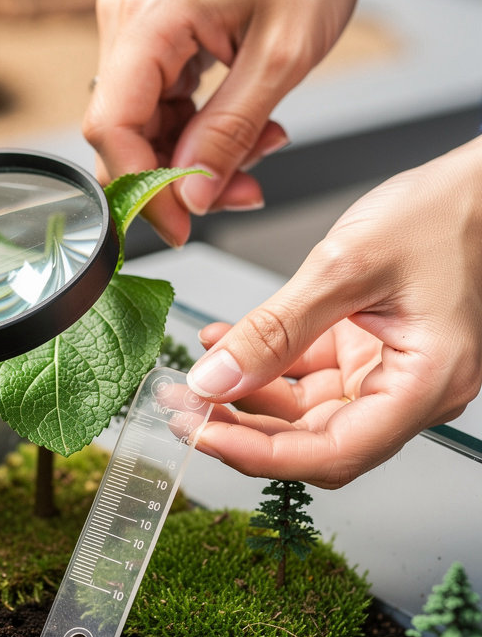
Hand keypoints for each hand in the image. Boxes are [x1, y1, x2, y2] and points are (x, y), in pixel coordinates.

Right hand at [82, 0, 371, 245]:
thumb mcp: (281, 57)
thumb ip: (230, 134)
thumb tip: (192, 199)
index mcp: (148, 17)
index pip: (113, 128)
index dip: (142, 188)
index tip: (179, 226)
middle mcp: (125, 20)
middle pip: (123, 134)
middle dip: (177, 177)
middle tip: (238, 194)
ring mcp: (133, 29)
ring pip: (142, 128)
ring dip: (194, 158)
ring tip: (258, 153)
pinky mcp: (150, 39)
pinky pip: (158, 108)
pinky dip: (198, 133)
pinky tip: (243, 133)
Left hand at [186, 138, 481, 487]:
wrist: (481, 181)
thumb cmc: (449, 212)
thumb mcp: (346, 266)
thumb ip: (274, 330)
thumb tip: (215, 379)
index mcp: (425, 384)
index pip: (332, 453)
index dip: (259, 455)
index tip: (203, 436)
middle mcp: (410, 390)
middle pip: (312, 439)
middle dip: (241, 428)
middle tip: (183, 411)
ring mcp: (388, 372)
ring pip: (302, 410)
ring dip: (244, 394)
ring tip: (193, 376)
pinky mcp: (369, 350)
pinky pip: (306, 374)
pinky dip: (263, 362)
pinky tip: (224, 344)